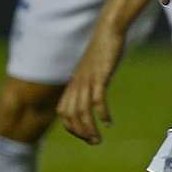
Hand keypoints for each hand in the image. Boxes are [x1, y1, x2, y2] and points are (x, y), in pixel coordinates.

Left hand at [57, 26, 125, 144]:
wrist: (108, 29)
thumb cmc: (103, 48)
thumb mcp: (92, 67)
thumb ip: (89, 80)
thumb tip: (92, 91)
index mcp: (74, 82)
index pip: (63, 112)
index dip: (71, 127)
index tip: (84, 135)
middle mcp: (77, 83)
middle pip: (71, 115)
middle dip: (80, 132)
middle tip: (93, 142)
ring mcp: (88, 79)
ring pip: (82, 111)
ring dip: (89, 128)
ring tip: (98, 139)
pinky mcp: (100, 76)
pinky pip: (98, 100)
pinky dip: (101, 114)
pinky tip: (108, 122)